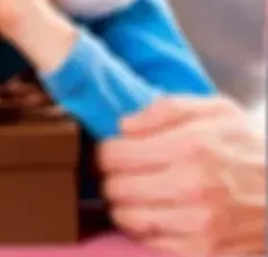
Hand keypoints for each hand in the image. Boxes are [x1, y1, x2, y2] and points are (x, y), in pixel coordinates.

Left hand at [99, 95, 264, 254]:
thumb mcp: (214, 110)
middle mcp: (193, 188)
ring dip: (123, 205)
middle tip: (119, 173)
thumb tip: (124, 127)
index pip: (114, 155)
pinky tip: (157, 213)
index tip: (110, 151)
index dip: (105, 152)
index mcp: (190, 146)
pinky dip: (146, 229)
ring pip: (128, 218)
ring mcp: (200, 226)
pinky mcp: (206, 253)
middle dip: (110, 178)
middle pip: (116, 188)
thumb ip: (165, 109)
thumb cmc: (246, 145)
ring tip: (134, 193)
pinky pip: (152, 244)